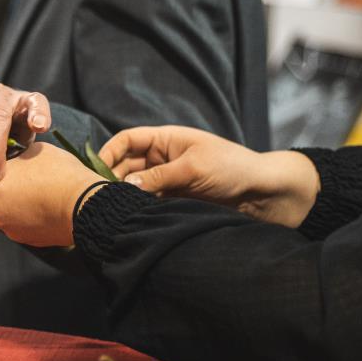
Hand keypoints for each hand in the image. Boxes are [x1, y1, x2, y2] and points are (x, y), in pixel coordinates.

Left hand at [0, 142, 102, 246]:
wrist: (87, 207)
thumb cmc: (57, 173)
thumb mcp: (28, 152)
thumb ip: (7, 154)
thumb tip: (1, 154)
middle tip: (4, 170)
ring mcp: (9, 229)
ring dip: (7, 198)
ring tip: (30, 185)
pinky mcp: (27, 238)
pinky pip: (17, 222)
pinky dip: (23, 212)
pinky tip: (40, 200)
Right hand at [99, 126, 319, 227]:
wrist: (265, 194)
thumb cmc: (233, 169)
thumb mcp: (193, 168)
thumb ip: (157, 177)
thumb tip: (124, 187)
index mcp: (166, 140)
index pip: (127, 140)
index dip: (109, 152)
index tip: (96, 171)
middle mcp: (162, 159)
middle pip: (125, 166)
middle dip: (111, 179)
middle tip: (100, 198)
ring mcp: (168, 182)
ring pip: (135, 188)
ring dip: (125, 197)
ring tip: (113, 211)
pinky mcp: (174, 203)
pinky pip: (149, 205)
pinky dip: (138, 210)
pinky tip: (131, 220)